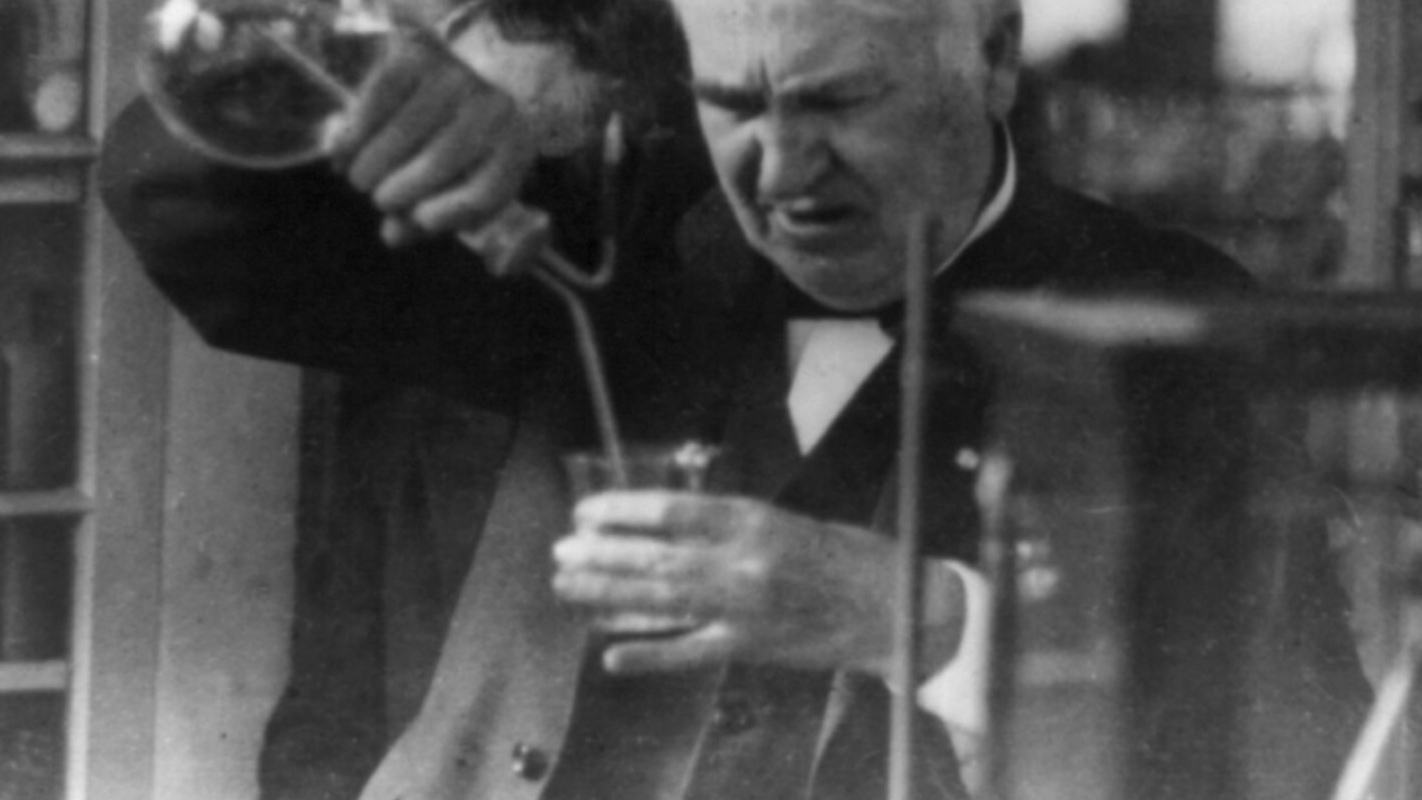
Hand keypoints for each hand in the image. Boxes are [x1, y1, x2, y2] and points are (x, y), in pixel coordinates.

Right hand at [324, 21, 535, 246]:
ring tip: (360, 180)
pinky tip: (343, 152)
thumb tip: (393, 236)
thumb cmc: (454, 145)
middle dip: (398, 193)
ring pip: (402, 135)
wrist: (448, 75)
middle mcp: (494, 107)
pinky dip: (353, 136)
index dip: (448, 215)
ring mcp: (456, 77)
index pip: (485, 192)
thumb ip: (426, 216)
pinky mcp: (416, 55)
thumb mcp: (454, 184)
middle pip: (439, 164)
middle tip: (379, 201)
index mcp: (515, 146)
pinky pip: (374, 105)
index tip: (418, 221)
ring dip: (370, 168)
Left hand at [552, 491, 967, 676]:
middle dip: (601, 556)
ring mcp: (743, 608)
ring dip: (607, 597)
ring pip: (661, 602)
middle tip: (561, 552)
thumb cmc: (840, 554)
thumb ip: (728, 524)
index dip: (622, 511)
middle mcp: (742, 561)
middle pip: (654, 557)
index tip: (587, 512)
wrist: (893, 606)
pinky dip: (648, 654)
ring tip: (567, 588)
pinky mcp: (749, 648)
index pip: (671, 510)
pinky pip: (689, 652)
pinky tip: (611, 657)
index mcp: (752, 519)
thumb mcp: (783, 520)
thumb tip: (663, 524)